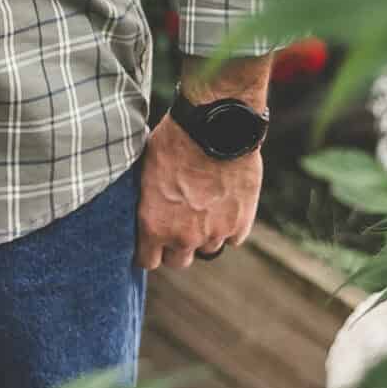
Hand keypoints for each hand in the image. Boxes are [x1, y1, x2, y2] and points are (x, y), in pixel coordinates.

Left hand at [135, 112, 262, 271]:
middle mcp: (184, 236)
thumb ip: (149, 201)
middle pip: (179, 261)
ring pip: (208, 249)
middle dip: (176, 246)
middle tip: (178, 224)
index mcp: (154, 225)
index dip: (149, 250)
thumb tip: (146, 209)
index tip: (152, 241)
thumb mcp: (147, 170)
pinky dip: (229, 225)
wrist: (214, 126)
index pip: (148, 261)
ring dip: (204, 235)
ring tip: (204, 207)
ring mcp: (215, 233)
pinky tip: (225, 203)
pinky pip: (233, 237)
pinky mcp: (240, 223)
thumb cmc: (174, 141)